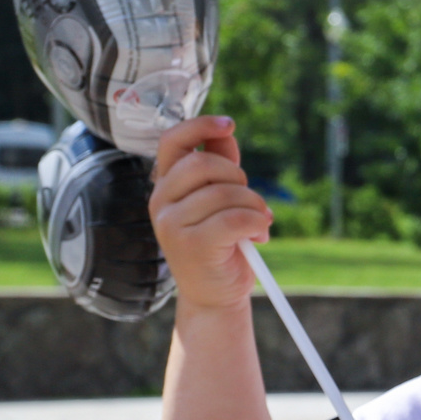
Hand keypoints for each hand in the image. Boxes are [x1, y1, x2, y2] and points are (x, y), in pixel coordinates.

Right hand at [149, 116, 272, 311]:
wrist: (215, 295)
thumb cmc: (220, 245)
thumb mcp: (219, 202)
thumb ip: (220, 168)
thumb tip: (225, 133)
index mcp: (166, 185)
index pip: (172, 141)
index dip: (200, 126)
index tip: (229, 124)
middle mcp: (161, 201)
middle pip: (205, 165)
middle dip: (240, 181)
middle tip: (252, 203)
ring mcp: (171, 223)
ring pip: (226, 193)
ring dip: (255, 207)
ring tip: (259, 225)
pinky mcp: (191, 244)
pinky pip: (236, 218)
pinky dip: (257, 223)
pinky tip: (259, 237)